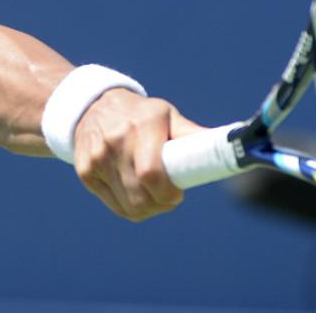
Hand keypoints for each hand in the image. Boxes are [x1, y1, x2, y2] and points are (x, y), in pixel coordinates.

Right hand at [72, 89, 206, 220]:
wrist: (92, 106)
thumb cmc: (140, 115)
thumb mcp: (166, 116)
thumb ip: (192, 135)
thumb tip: (231, 146)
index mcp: (142, 125)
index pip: (151, 173)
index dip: (167, 193)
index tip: (177, 193)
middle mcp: (116, 141)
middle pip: (141, 196)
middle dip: (161, 204)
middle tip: (170, 196)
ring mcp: (97, 157)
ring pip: (128, 206)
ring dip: (147, 209)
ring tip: (154, 196)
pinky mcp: (85, 170)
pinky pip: (114, 205)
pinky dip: (128, 206)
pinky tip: (135, 193)